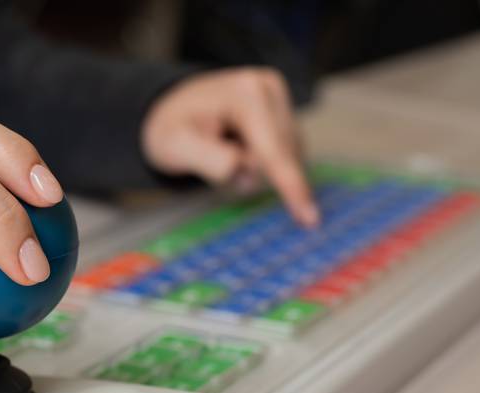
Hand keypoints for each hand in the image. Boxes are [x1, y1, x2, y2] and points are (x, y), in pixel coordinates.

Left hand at [141, 67, 318, 226]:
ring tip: (222, 148)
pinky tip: (237, 148)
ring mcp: (278, 96)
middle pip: (283, 153)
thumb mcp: (175, 146)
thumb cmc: (170, 128)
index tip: (310, 217)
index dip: (290, 185)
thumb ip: (209, 160)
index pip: (273, 150)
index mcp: (245, 93)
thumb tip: (243, 168)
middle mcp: (268, 87)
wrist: (169, 110)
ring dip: (259, 167)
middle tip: (214, 157)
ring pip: (288, 154)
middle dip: (255, 172)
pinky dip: (264, 161)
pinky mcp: (282, 110)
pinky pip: (284, 151)